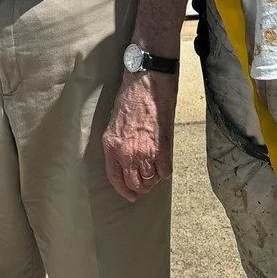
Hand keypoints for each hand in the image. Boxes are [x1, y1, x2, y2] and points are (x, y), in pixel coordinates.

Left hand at [101, 70, 176, 201]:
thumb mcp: (114, 122)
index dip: (123, 190)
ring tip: (153, 168)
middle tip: (144, 180)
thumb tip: (125, 160)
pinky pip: (165, 172)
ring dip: (152, 178)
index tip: (129, 195)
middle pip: (135, 184)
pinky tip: (163, 161)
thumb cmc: (130, 97)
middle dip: (139, 186)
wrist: (146, 82)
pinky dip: (164, 170)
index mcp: (111, 146)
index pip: (115, 178)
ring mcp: (145, 153)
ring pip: (150, 180)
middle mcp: (126, 153)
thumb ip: (117, 143)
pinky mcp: (162, 149)